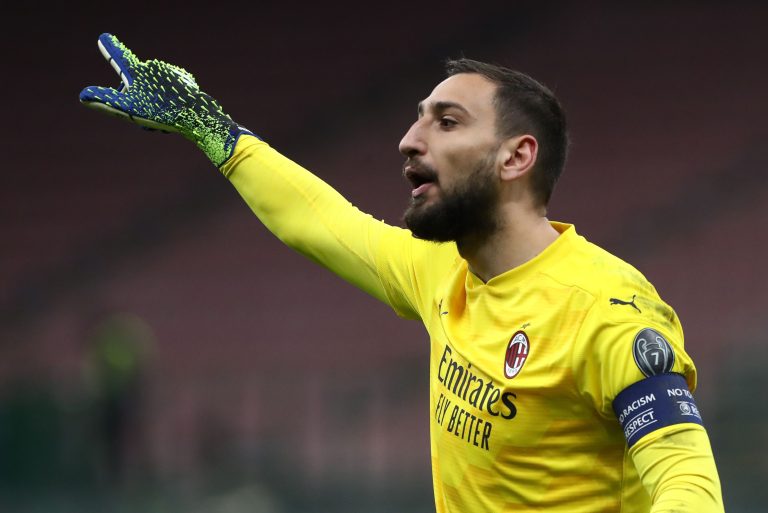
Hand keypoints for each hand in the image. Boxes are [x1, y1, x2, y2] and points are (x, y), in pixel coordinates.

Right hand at [79, 33, 254, 166]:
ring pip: (155, 92)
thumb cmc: (160, 112)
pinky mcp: (185, 82)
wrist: (197, 116)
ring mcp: (171, 73)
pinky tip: (176, 115)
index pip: (119, 58)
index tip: (104, 37)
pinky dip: (170, 104)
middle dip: (138, 102)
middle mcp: (154, 67)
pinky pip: (170, 94)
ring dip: (155, 106)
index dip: (110, 49)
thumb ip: (105, 101)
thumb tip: (82, 96)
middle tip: (147, 117)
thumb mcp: (128, 109)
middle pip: (138, 86)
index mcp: (138, 71)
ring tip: (163, 120)